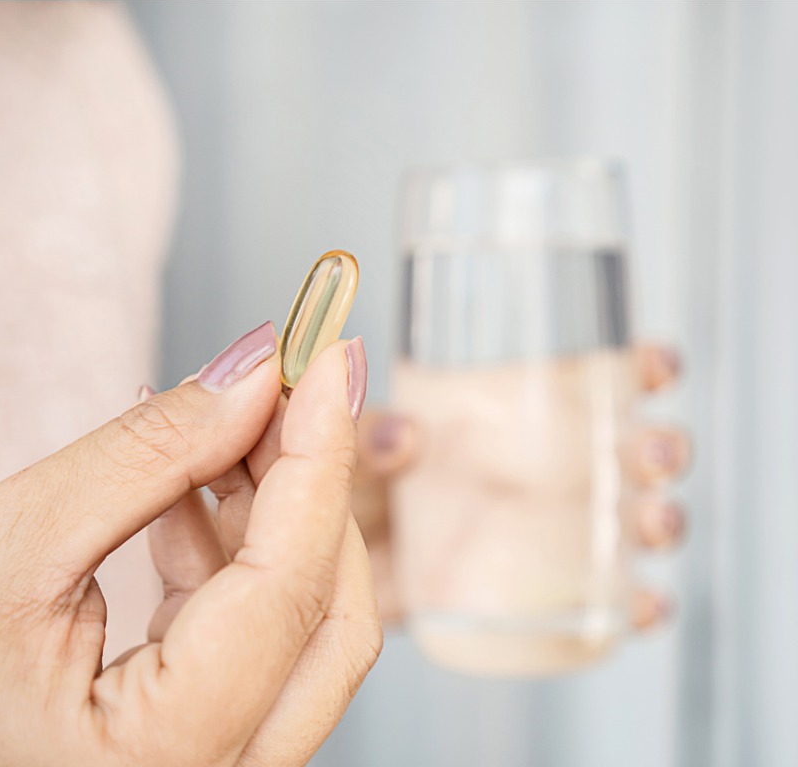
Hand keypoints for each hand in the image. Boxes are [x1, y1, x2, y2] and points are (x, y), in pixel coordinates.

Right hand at [0, 326, 379, 766]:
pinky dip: (227, 553)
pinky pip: (242, 639)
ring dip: (271, 513)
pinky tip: (188, 486)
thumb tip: (254, 377)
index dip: (320, 456)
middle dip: (312, 487)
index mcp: (163, 765)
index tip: (328, 355)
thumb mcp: (10, 547)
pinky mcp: (177, 744)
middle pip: (323, 619)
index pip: (290, 587)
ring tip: (225, 418)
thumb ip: (149, 457)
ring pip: (293, 628)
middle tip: (290, 380)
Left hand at [351, 344, 690, 630]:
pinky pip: (577, 602)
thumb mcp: (343, 451)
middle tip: (654, 453)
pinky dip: (621, 603)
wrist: (312, 576)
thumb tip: (408, 434)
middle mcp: (514, 473)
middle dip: (653, 449)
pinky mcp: (507, 596)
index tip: (656, 366)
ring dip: (646, 517)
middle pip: (608, 452)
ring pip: (605, 522)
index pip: (566, 381)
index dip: (624, 369)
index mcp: (482, 420)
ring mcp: (516, 536)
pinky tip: (642, 602)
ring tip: (652, 523)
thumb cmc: (329, 494)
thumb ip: (363, 439)